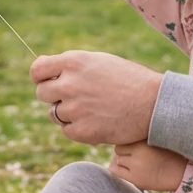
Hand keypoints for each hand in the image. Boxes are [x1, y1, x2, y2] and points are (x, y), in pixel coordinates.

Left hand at [31, 50, 163, 145]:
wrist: (155, 104)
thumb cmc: (129, 80)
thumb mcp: (99, 61)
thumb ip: (70, 65)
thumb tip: (40, 69)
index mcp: (73, 62)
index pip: (37, 70)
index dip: (41, 77)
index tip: (50, 81)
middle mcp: (70, 84)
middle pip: (42, 93)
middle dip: (55, 96)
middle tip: (76, 98)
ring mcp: (75, 109)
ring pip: (54, 114)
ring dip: (66, 113)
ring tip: (91, 109)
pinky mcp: (82, 131)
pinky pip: (67, 131)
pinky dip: (77, 128)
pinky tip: (96, 121)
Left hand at [108, 141, 189, 192]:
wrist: (181, 174)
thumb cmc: (168, 154)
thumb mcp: (156, 139)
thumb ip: (140, 138)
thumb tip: (116, 137)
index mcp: (145, 140)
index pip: (123, 138)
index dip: (127, 143)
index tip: (134, 147)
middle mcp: (139, 152)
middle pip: (118, 149)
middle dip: (124, 152)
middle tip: (135, 157)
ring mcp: (136, 166)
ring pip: (117, 160)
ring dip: (123, 161)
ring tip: (136, 164)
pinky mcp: (135, 179)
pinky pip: (116, 171)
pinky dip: (118, 169)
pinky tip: (128, 170)